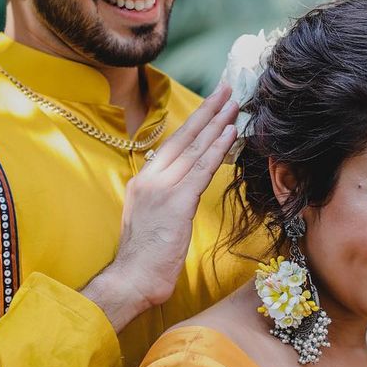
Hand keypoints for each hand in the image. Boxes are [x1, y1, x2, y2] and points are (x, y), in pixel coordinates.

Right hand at [84, 85, 238, 328]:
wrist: (131, 278)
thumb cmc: (142, 259)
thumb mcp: (150, 220)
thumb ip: (164, 200)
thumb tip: (182, 190)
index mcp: (143, 181)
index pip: (172, 146)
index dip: (193, 125)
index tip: (210, 106)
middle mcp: (150, 178)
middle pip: (183, 137)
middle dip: (207, 111)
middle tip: (227, 88)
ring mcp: (162, 188)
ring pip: (195, 148)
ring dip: (217, 123)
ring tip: (235, 103)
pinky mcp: (176, 202)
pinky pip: (201, 169)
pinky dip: (218, 149)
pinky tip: (231, 133)